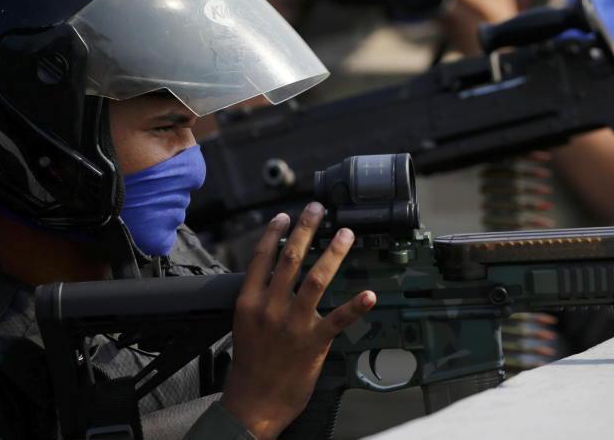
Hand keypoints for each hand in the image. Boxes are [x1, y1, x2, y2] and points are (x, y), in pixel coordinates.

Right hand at [220, 203, 375, 439]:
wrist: (254, 403)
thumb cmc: (251, 366)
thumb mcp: (244, 325)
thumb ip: (257, 299)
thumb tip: (270, 275)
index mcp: (249, 302)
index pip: (261, 258)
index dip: (274, 233)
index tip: (285, 217)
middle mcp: (270, 308)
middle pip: (289, 259)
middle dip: (306, 229)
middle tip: (318, 209)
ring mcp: (293, 324)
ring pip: (315, 279)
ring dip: (333, 253)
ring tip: (345, 234)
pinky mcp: (313, 342)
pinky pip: (338, 319)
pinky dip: (355, 305)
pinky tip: (370, 294)